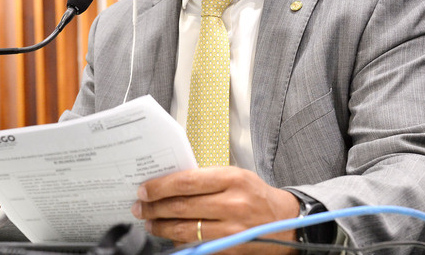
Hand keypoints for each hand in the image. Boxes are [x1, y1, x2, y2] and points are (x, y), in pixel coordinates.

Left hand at [131, 166, 299, 254]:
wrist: (284, 222)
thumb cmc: (255, 194)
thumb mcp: (235, 176)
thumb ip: (206, 179)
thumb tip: (169, 184)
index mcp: (232, 179)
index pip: (186, 182)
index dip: (160, 186)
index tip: (144, 189)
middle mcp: (232, 204)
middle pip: (181, 206)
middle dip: (154, 207)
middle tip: (139, 207)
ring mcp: (231, 229)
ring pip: (185, 229)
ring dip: (161, 227)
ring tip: (149, 222)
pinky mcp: (229, 248)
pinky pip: (197, 244)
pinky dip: (178, 240)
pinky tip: (168, 236)